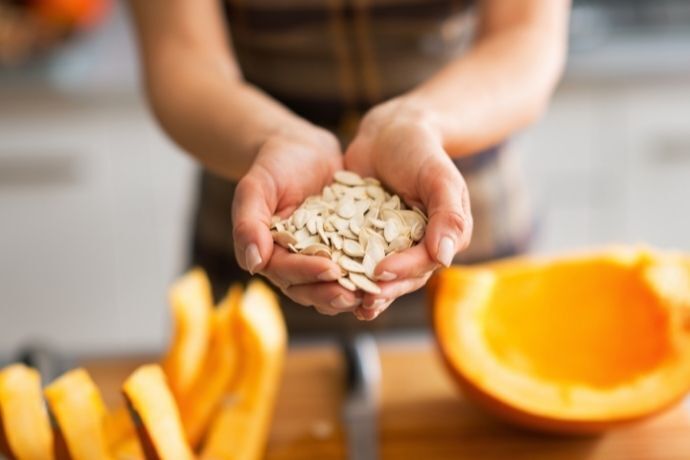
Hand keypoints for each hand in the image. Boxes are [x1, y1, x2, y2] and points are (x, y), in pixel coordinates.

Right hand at [232, 125, 362, 314]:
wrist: (304, 150)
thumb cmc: (273, 165)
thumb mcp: (255, 187)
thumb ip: (248, 224)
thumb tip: (253, 264)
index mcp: (270, 254)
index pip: (286, 272)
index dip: (307, 273)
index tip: (330, 270)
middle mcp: (294, 263)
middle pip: (310, 288)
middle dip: (332, 294)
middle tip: (355, 295)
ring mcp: (321, 259)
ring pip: (333, 286)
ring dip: (352, 293)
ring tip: (373, 295)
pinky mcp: (344, 250)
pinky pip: (355, 268)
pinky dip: (368, 275)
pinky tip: (388, 273)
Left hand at [344, 98, 472, 319]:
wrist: (388, 132)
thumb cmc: (420, 150)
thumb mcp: (439, 177)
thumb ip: (448, 215)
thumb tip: (446, 258)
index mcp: (441, 238)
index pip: (423, 263)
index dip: (403, 271)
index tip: (381, 272)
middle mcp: (416, 246)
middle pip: (400, 277)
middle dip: (382, 290)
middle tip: (362, 302)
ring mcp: (388, 244)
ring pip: (377, 275)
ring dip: (361, 290)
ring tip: (343, 302)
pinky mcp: (362, 238)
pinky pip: (354, 258)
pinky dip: (342, 271)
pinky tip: (324, 280)